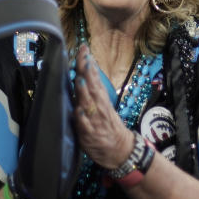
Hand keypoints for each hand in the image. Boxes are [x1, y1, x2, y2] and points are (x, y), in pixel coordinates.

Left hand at [73, 45, 133, 169]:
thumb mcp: (103, 104)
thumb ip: (93, 89)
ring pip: (88, 104)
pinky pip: (85, 126)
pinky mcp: (89, 135)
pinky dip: (82, 119)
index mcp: (101, 98)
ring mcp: (94, 120)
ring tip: (80, 80)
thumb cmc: (107, 124)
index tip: (83, 49)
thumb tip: (85, 70)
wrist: (119, 149)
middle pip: (91, 86)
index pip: (93, 77)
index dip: (87, 63)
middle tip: (82, 56)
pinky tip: (79, 111)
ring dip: (84, 93)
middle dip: (85, 72)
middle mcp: (98, 107)